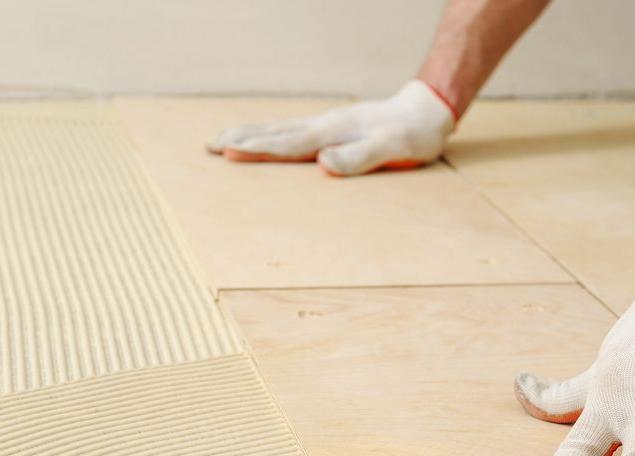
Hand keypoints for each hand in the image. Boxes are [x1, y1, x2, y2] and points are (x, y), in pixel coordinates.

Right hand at [206, 80, 455, 176]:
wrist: (427, 112)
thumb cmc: (413, 135)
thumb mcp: (391, 149)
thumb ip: (359, 157)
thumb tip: (323, 163)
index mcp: (332, 133)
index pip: (286, 144)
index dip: (256, 149)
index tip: (226, 151)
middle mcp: (324, 126)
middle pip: (273, 132)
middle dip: (239, 138)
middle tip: (207, 144)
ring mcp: (326, 124)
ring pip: (279, 129)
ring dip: (249, 134)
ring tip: (222, 139)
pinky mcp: (333, 127)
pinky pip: (292, 131)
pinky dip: (270, 134)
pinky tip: (263, 138)